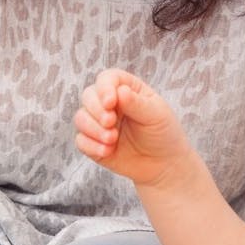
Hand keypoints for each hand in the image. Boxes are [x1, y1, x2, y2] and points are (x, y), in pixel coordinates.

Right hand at [73, 69, 196, 187]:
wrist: (163, 165)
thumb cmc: (163, 134)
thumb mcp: (156, 115)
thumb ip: (137, 103)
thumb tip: (120, 91)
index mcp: (126, 89)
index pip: (107, 79)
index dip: (104, 88)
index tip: (111, 102)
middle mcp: (109, 104)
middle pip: (88, 96)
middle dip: (96, 110)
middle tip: (110, 122)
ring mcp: (99, 124)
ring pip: (80, 118)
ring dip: (93, 129)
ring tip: (112, 140)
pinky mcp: (94, 143)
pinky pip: (80, 140)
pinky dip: (91, 146)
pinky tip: (108, 151)